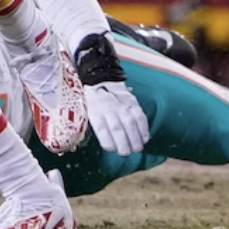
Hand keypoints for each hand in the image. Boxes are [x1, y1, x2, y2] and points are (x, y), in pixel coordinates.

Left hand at [75, 32, 148, 154]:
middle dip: (124, 142)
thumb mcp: (83, 110)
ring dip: (136, 137)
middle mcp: (108, 105)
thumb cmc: (89, 99)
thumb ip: (87, 125)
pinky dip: (144, 127)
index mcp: (93, 109)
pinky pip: (140, 114)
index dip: (108, 140)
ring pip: (130, 121)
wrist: (98, 76)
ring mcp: (120, 102)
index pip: (102, 127)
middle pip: (118, 126)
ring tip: (137, 148)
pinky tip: (145, 137)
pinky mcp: (131, 100)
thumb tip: (86, 144)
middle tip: (127, 152)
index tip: (111, 149)